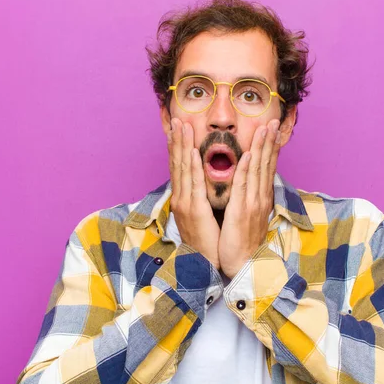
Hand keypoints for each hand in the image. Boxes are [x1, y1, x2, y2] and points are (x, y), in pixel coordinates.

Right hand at [167, 118, 220, 268]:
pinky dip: (193, 166)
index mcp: (184, 198)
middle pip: (178, 164)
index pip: (180, 168)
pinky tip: (193, 152)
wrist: (202, 264)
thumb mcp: (201, 217)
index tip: (179, 129)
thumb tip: (202, 185)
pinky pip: (194, 183)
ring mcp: (185, 203)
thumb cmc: (206, 241)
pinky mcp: (193, 210)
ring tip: (181, 127)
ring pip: (183, 169)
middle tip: (177, 119)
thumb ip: (200, 199)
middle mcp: (181, 198)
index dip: (179, 147)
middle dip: (177, 140)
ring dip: (182, 146)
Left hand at [218, 119, 280, 278]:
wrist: (244, 264)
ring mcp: (253, 203)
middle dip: (269, 141)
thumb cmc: (242, 241)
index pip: (266, 167)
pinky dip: (247, 170)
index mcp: (260, 198)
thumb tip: (248, 185)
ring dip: (261, 148)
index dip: (270, 147)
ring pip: (258, 170)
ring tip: (265, 128)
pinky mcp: (242, 211)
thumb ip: (249, 198)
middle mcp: (260, 197)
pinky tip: (249, 155)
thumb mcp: (248, 216)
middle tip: (273, 120)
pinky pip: (244, 187)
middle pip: (266, 164)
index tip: (271, 130)